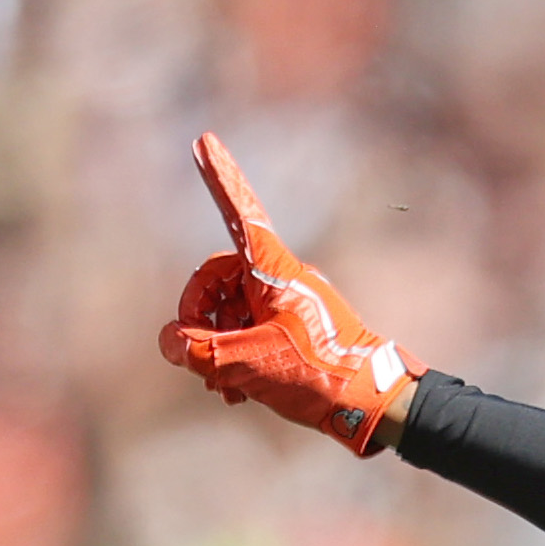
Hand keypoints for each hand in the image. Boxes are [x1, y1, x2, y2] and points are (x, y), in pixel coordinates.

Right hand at [157, 133, 422, 455]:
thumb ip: (199, 349)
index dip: (220, 178)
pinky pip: (248, 333)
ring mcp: (286, 307)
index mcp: (275, 271)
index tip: (203, 140)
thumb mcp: (248, 362)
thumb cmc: (319, 375)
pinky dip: (234, 357)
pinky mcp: (291, 333)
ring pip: (230, 313)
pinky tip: (234, 392)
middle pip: (217, 278)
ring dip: (215, 346)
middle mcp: (280, 281)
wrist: (373, 406)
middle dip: (198, 315)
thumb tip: (171, 341)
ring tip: (221, 386)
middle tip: (194, 353)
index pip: (240, 213)